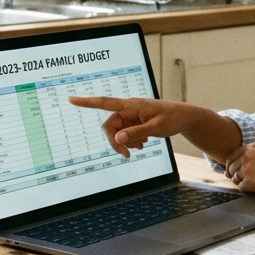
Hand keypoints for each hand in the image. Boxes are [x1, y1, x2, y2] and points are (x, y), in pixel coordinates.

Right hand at [67, 96, 197, 156]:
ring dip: (126, 143)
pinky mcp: (134, 123)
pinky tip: (143, 144)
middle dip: (116, 141)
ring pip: (118, 133)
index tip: (72, 99)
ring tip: (142, 146)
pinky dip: (131, 142)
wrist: (183, 118)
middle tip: (127, 155)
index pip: (105, 102)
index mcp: (132, 105)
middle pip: (110, 127)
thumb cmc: (172, 118)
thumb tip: (118, 139)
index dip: (87, 102)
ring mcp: (131, 117)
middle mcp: (128, 110)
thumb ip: (137, 132)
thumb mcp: (156, 127)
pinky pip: (125, 135)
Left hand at [223, 143, 254, 195]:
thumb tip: (232, 168)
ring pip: (235, 178)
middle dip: (236, 175)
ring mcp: (247, 168)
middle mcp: (247, 156)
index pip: (232, 155)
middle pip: (231, 168)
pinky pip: (241, 188)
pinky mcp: (249, 182)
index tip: (233, 170)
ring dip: (243, 182)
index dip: (231, 165)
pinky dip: (248, 190)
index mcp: (252, 147)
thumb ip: (252, 155)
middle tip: (249, 180)